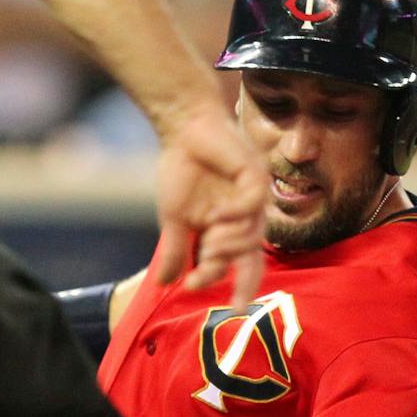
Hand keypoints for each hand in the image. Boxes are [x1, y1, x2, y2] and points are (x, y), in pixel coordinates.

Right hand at [151, 101, 267, 309]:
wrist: (184, 129)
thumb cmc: (182, 170)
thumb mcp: (174, 218)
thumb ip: (173, 250)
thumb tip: (161, 283)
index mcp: (230, 231)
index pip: (234, 266)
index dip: (215, 281)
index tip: (190, 287)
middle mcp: (247, 219)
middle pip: (251, 259)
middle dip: (234, 278)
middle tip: (203, 279)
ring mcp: (255, 199)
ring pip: (252, 236)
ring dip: (228, 245)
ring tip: (207, 244)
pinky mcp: (256, 176)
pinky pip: (252, 204)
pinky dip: (234, 214)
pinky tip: (214, 215)